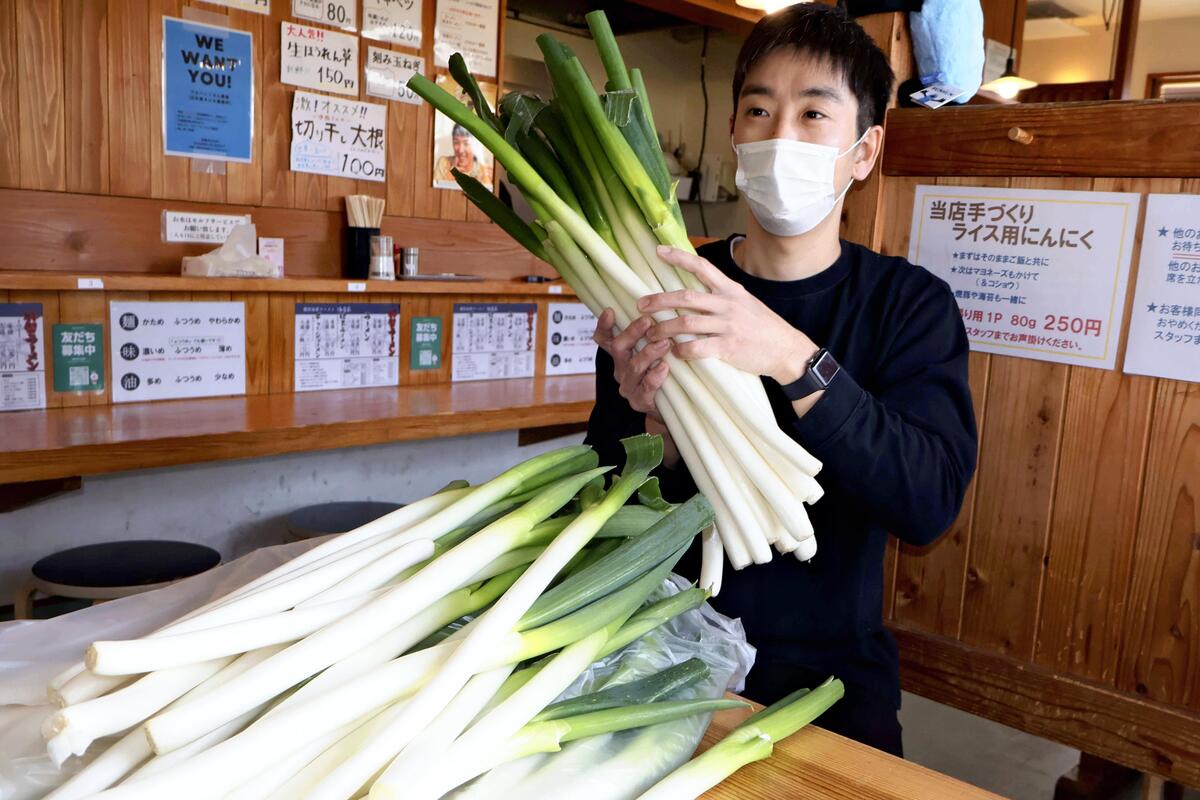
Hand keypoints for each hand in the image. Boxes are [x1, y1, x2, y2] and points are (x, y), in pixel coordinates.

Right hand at [592, 309, 669, 424]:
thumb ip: (652, 333)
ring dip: (649, 353)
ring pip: (633, 366)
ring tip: (664, 342)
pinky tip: (664, 367)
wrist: (671, 406)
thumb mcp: (656, 350)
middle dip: (632, 333)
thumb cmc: (663, 372)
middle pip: (618, 348)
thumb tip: (659, 309)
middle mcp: (620, 370)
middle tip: (647, 321)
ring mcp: (629, 387)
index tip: (610, 311)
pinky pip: (646, 387)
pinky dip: (655, 376)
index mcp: (620, 356)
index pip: (604, 339)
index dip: (603, 326)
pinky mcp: (640, 401)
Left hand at [638, 246, 818, 383]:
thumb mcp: (746, 303)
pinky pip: (697, 347)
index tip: (658, 251)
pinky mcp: (729, 347)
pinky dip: (682, 350)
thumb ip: (722, 297)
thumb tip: (697, 292)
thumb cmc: (764, 327)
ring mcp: (728, 325)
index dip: (679, 257)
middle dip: (659, 301)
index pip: (702, 267)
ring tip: (650, 334)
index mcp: (730, 290)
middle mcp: (727, 304)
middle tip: (640, 305)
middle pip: (685, 297)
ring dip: (664, 329)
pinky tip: (675, 353)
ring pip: (686, 323)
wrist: (787, 350)